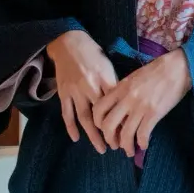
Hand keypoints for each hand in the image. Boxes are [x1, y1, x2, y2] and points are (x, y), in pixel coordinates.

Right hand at [46, 30, 117, 153]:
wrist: (69, 44)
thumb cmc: (94, 56)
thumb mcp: (109, 67)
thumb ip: (115, 86)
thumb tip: (126, 106)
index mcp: (105, 79)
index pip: (116, 105)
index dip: (123, 120)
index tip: (130, 133)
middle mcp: (90, 86)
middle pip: (101, 115)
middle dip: (110, 132)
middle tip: (118, 146)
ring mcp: (75, 91)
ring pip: (84, 118)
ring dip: (93, 135)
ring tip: (101, 149)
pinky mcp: (63, 93)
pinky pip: (67, 113)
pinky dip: (71, 127)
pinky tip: (76, 139)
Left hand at [92, 50, 191, 156]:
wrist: (176, 67)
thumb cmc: (157, 71)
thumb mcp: (133, 78)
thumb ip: (123, 92)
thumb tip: (119, 108)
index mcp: (120, 89)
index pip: (99, 109)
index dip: (98, 123)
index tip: (104, 129)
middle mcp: (126, 99)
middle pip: (108, 125)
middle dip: (110, 139)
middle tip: (115, 145)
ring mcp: (140, 107)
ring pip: (125, 133)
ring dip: (126, 146)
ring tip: (129, 151)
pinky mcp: (154, 113)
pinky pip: (143, 133)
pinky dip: (142, 143)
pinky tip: (144, 145)